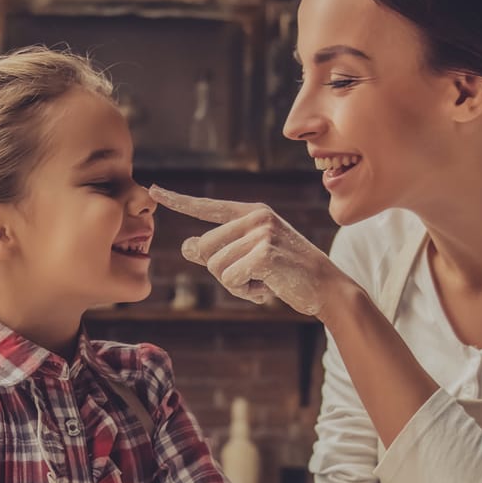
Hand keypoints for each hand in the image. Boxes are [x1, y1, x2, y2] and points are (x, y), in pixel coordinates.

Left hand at [150, 185, 341, 315]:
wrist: (327, 288)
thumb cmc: (288, 274)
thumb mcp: (251, 259)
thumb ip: (219, 251)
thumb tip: (185, 245)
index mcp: (251, 213)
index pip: (208, 207)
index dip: (179, 201)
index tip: (154, 191)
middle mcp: (256, 216)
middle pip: (205, 248)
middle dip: (222, 273)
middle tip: (254, 277)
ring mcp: (262, 232)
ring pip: (216, 266)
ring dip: (235, 285)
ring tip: (264, 280)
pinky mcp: (264, 252)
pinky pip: (231, 279)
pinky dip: (245, 291)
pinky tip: (268, 288)